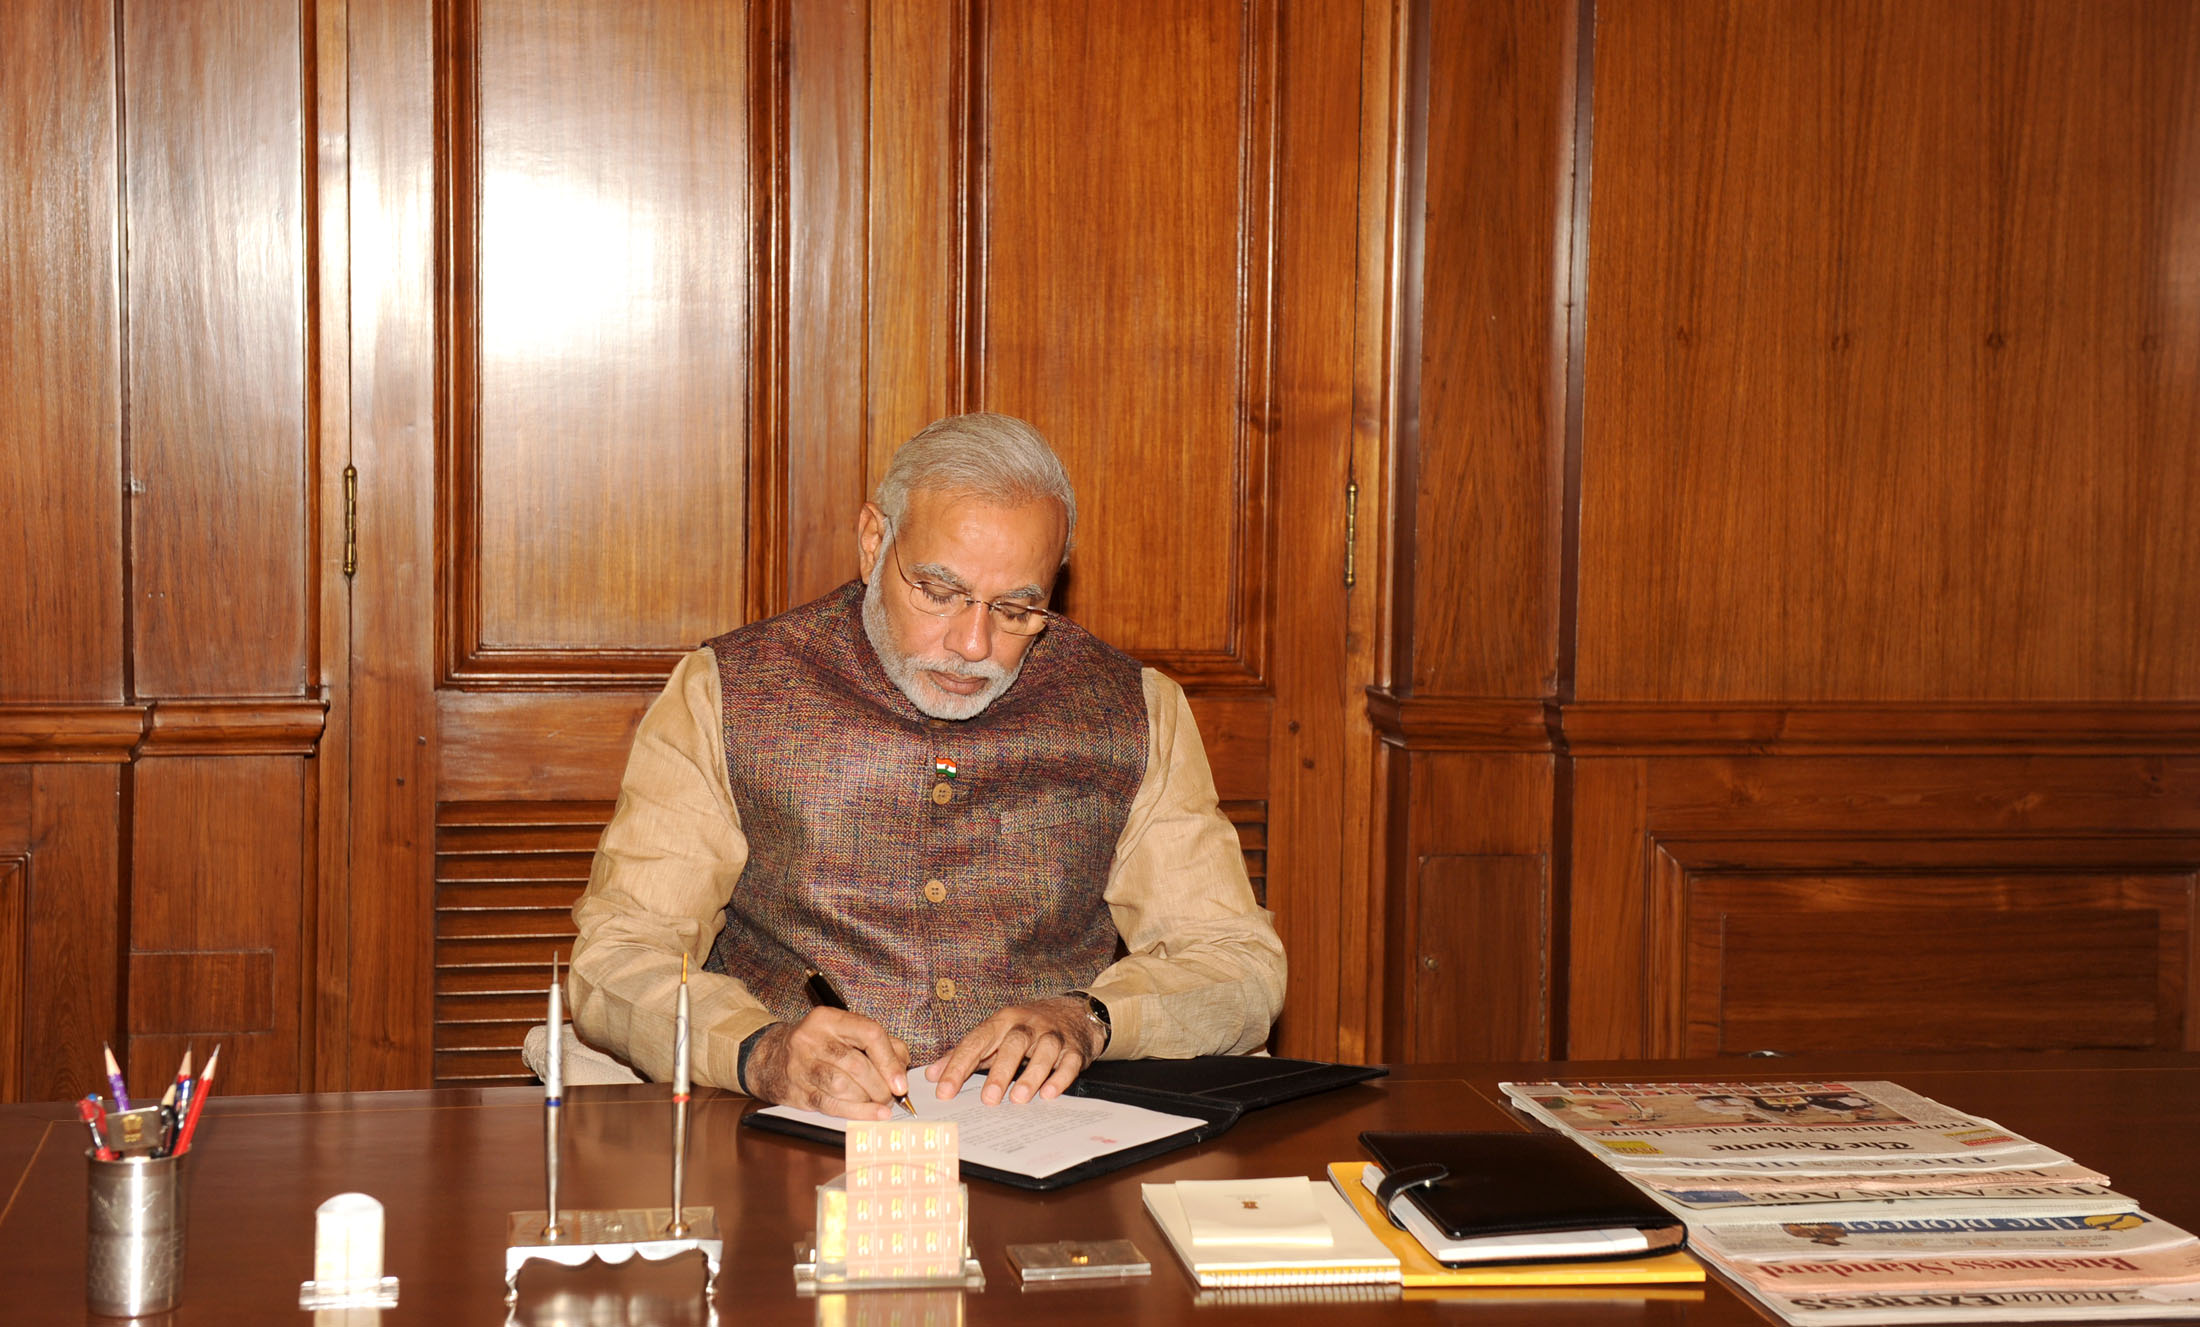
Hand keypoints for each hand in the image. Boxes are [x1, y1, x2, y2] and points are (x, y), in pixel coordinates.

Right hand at [745, 1009, 910, 1119]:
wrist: (773, 1060)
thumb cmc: (820, 1046)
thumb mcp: (846, 1033)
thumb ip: (880, 1044)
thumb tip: (902, 1068)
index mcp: (829, 1019)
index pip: (869, 1033)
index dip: (890, 1061)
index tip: (901, 1081)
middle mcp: (812, 1039)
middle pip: (857, 1064)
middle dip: (880, 1086)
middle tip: (892, 1096)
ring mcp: (801, 1066)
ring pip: (843, 1086)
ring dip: (868, 1100)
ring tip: (879, 1103)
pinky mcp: (797, 1092)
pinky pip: (831, 1105)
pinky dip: (856, 1113)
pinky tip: (871, 1114)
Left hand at [925, 995, 1099, 1104]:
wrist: (1072, 1012)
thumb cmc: (1024, 1028)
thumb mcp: (993, 1035)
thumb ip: (964, 1054)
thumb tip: (932, 1075)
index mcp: (1002, 1021)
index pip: (976, 1041)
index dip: (958, 1065)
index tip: (944, 1091)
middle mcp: (1027, 1025)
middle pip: (1013, 1043)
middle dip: (1000, 1071)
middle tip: (988, 1100)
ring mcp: (1053, 1035)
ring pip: (1044, 1051)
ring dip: (1032, 1075)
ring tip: (1019, 1098)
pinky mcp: (1074, 1048)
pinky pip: (1069, 1061)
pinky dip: (1061, 1077)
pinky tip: (1050, 1094)